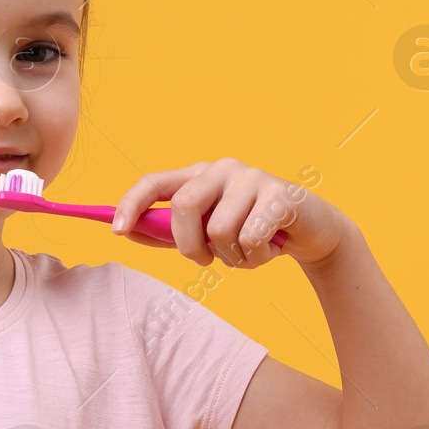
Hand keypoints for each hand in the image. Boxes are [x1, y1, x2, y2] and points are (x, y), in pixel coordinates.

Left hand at [111, 158, 350, 268]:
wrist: (312, 232)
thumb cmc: (253, 232)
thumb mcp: (209, 233)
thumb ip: (170, 232)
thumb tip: (126, 231)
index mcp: (201, 174)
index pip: (155, 182)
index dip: (132, 205)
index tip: (116, 231)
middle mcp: (224, 169)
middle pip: (184, 206)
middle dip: (189, 246)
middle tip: (207, 259)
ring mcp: (253, 178)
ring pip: (219, 230)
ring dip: (232, 257)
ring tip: (249, 252)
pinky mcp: (280, 195)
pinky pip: (250, 238)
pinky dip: (256, 258)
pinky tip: (270, 249)